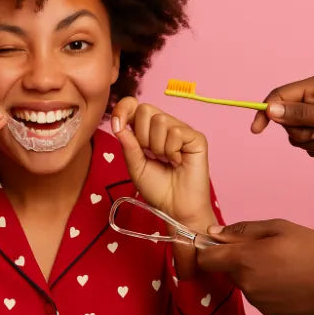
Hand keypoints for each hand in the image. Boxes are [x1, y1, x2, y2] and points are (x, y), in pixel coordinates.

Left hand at [111, 98, 216, 278]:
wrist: (175, 208)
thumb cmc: (157, 189)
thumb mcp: (135, 166)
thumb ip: (128, 144)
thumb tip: (118, 124)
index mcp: (148, 131)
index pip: (135, 106)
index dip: (124, 109)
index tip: (117, 124)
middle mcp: (166, 127)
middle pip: (145, 110)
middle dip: (141, 136)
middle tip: (151, 155)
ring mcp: (182, 131)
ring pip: (160, 120)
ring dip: (157, 146)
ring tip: (166, 161)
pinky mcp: (196, 138)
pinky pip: (176, 132)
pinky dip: (172, 150)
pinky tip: (178, 162)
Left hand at [197, 219, 313, 314]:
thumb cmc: (313, 250)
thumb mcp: (278, 228)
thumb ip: (241, 230)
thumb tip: (213, 232)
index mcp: (243, 260)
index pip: (205, 259)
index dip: (209, 250)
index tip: (221, 244)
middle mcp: (246, 283)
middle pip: (225, 270)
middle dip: (236, 260)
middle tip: (265, 250)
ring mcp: (257, 301)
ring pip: (243, 283)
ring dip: (252, 273)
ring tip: (282, 265)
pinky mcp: (269, 313)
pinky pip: (258, 296)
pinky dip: (265, 287)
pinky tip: (288, 280)